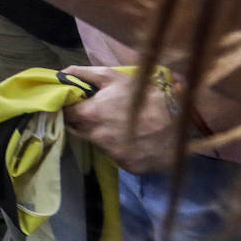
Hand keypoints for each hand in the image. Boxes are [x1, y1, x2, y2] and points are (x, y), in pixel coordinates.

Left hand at [61, 66, 178, 173]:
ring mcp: (112, 154)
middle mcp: (97, 137)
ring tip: (116, 125)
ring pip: (95, 144)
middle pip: (77, 131)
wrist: (180, 120)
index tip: (72, 105)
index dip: (67, 108)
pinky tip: (130, 139)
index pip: (65, 114)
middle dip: (80, 122)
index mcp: (90, 115)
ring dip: (99, 135)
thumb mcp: (112, 77)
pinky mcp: (127, 166)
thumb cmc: (142, 94)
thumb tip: (59, 75)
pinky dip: (117, 148)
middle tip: (93, 114)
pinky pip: (115, 157)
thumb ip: (83, 74)